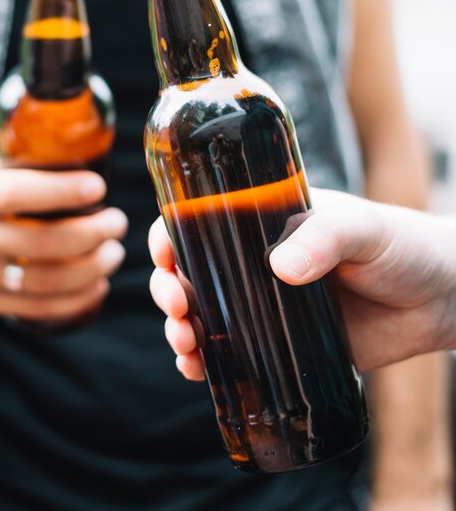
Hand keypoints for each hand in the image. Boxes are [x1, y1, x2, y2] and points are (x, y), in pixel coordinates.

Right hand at [0, 133, 127, 320]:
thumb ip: (27, 144)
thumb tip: (89, 133)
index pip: (16, 194)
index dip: (62, 191)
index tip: (100, 187)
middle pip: (41, 243)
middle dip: (93, 234)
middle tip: (118, 222)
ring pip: (45, 281)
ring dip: (92, 269)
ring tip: (114, 253)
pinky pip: (35, 307)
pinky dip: (75, 300)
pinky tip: (98, 285)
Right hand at [149, 188, 455, 377]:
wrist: (438, 298)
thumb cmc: (400, 246)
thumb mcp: (362, 228)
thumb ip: (325, 238)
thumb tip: (282, 269)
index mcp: (261, 224)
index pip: (199, 222)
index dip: (170, 235)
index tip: (163, 254)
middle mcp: (252, 264)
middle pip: (188, 273)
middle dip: (167, 289)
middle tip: (177, 305)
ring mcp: (261, 305)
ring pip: (201, 316)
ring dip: (179, 329)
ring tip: (184, 342)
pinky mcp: (277, 344)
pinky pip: (228, 353)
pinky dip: (204, 363)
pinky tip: (196, 369)